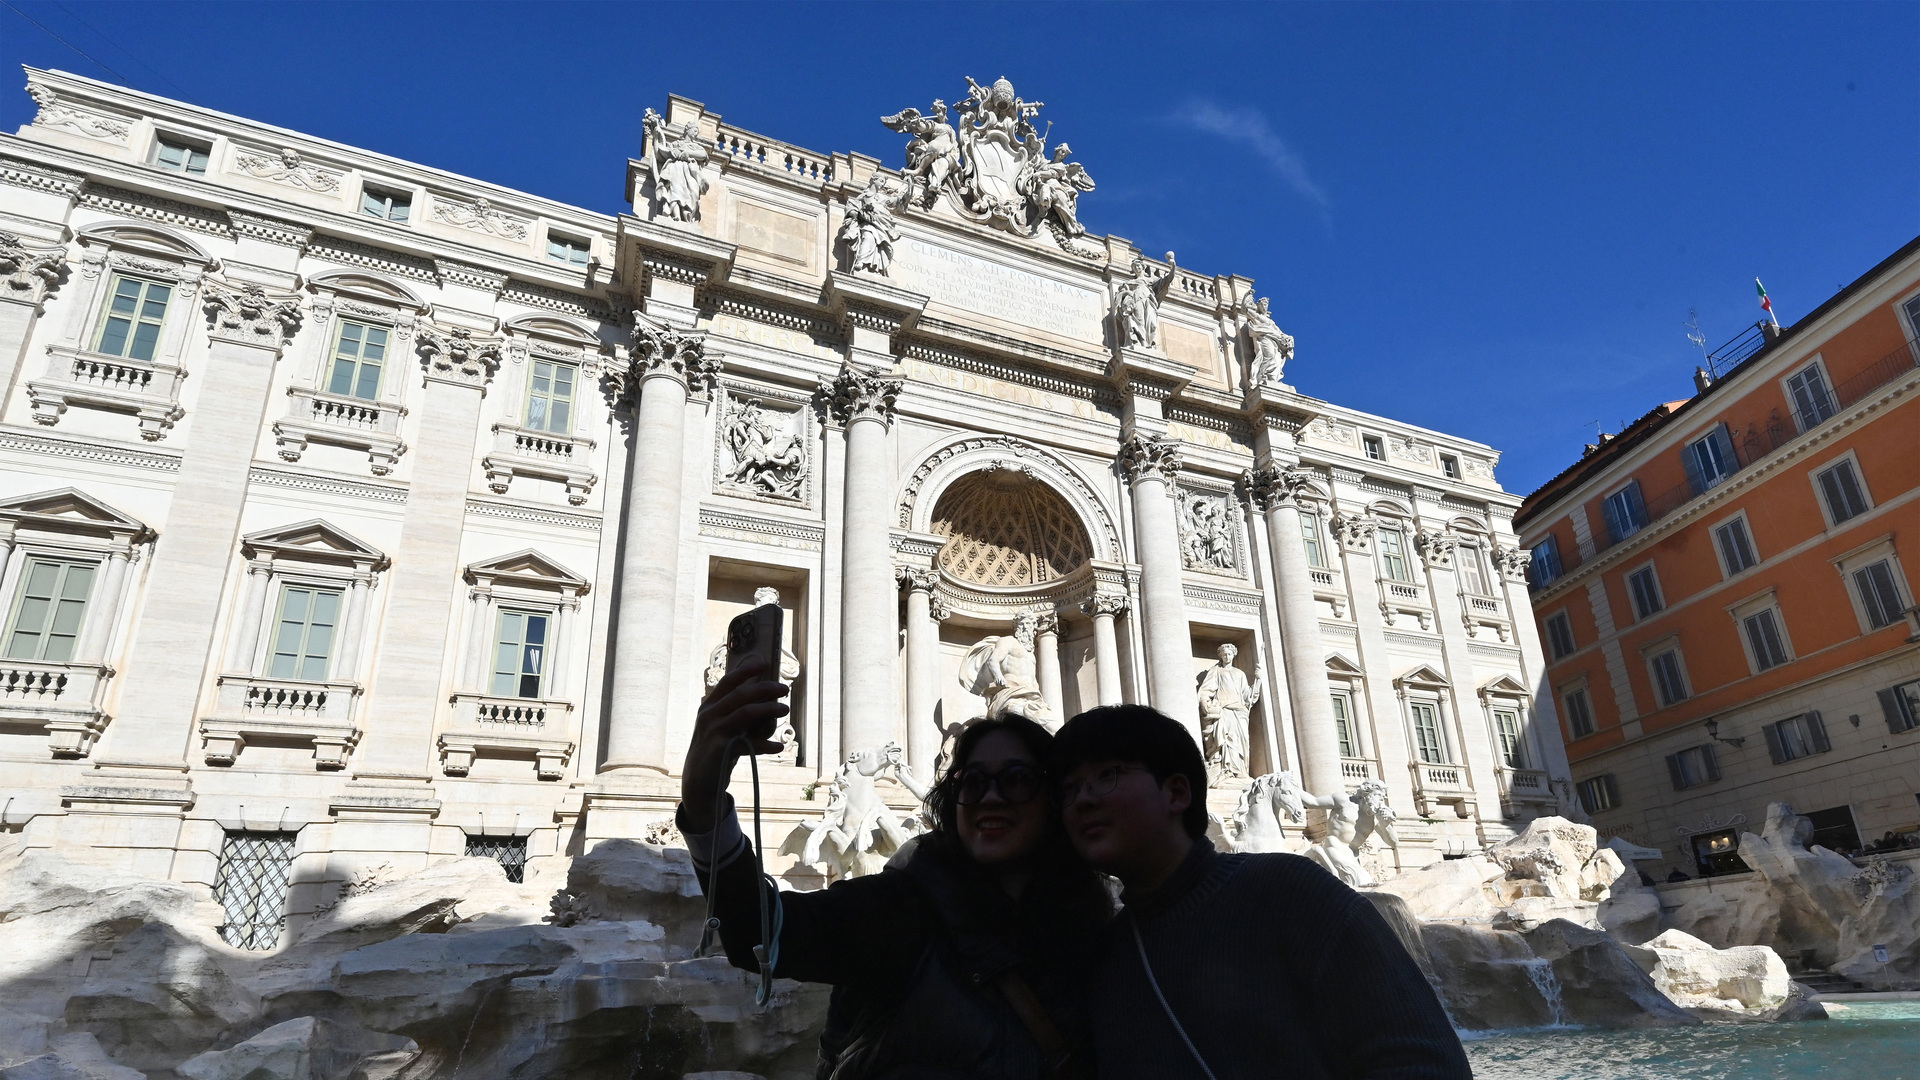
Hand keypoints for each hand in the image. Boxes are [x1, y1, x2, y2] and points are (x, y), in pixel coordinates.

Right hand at [680, 657, 789, 832]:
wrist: (699, 782)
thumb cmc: (716, 750)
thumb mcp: (724, 728)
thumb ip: (739, 714)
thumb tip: (770, 701)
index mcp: (709, 706)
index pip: (728, 682)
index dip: (745, 670)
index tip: (764, 663)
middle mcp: (709, 715)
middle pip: (740, 694)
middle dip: (764, 688)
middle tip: (785, 689)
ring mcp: (713, 732)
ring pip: (745, 713)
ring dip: (768, 709)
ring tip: (785, 709)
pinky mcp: (719, 750)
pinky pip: (748, 743)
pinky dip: (766, 744)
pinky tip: (780, 746)